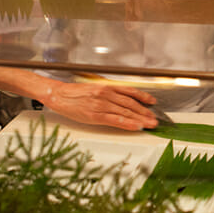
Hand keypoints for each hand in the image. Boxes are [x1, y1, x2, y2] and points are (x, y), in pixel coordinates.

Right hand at [43, 79, 158, 130]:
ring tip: (149, 124)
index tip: (152, 102)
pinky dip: (127, 123)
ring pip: (125, 112)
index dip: (143, 97)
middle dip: (145, 112)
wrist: (58, 95)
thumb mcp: (95, 88)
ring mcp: (101, 104)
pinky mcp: (95, 115)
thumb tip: (122, 98)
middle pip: (131, 103)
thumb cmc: (74, 93)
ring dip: (140, 119)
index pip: (130, 91)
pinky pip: (115, 120)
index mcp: (107, 86)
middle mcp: (106, 94)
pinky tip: (135, 126)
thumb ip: (109, 92)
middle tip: (154, 118)